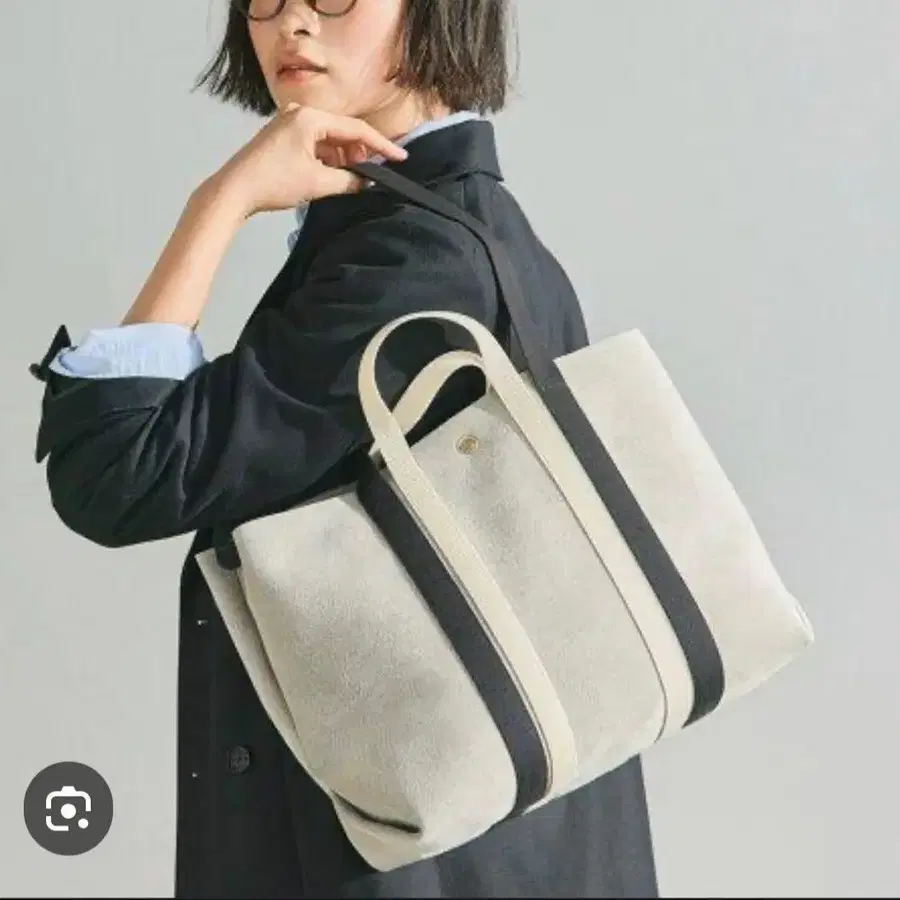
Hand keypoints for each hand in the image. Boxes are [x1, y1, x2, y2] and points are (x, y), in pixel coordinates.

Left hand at [206, 104, 408, 217]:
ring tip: (351, 177)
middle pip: (342, 131)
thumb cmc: (274, 183)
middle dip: (359, 152)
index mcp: (310, 118)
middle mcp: (299, 113)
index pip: (355, 130)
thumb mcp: (318, 183)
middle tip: (371, 172)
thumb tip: (366, 181)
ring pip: (328, 138)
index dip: (381, 145)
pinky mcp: (281, 136)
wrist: (234, 190)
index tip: (400, 157)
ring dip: (342, 157)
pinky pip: (314, 142)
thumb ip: (348, 180)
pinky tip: (332, 174)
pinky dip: (326, 157)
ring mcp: (288, 123)